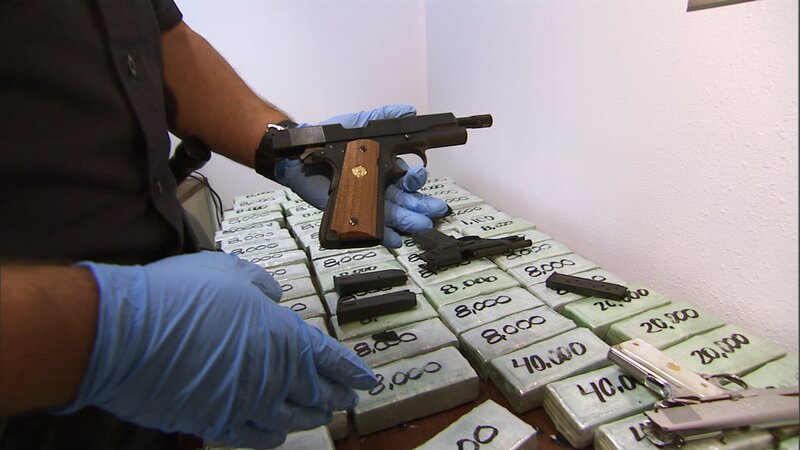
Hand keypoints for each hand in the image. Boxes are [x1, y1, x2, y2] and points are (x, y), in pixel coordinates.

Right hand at [59, 251, 376, 447]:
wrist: (132, 334)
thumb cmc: (184, 294)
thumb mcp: (231, 271)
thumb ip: (260, 286)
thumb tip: (273, 297)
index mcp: (284, 337)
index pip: (329, 359)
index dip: (350, 371)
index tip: (366, 381)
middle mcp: (274, 376)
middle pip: (315, 393)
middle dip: (334, 396)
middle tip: (347, 401)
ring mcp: (246, 405)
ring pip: (289, 419)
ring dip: (309, 418)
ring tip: (321, 417)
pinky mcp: (216, 424)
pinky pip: (254, 436)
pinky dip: (271, 435)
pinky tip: (277, 434)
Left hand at [275, 104, 448, 247]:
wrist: (302, 157)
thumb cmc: (332, 141)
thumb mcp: (361, 125)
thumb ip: (384, 117)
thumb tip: (409, 110)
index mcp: (386, 170)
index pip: (407, 177)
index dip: (416, 177)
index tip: (420, 171)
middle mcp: (381, 188)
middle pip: (406, 199)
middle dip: (422, 205)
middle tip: (436, 210)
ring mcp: (367, 202)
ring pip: (393, 214)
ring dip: (409, 220)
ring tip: (422, 225)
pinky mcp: (352, 214)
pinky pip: (370, 227)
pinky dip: (384, 235)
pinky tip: (396, 240)